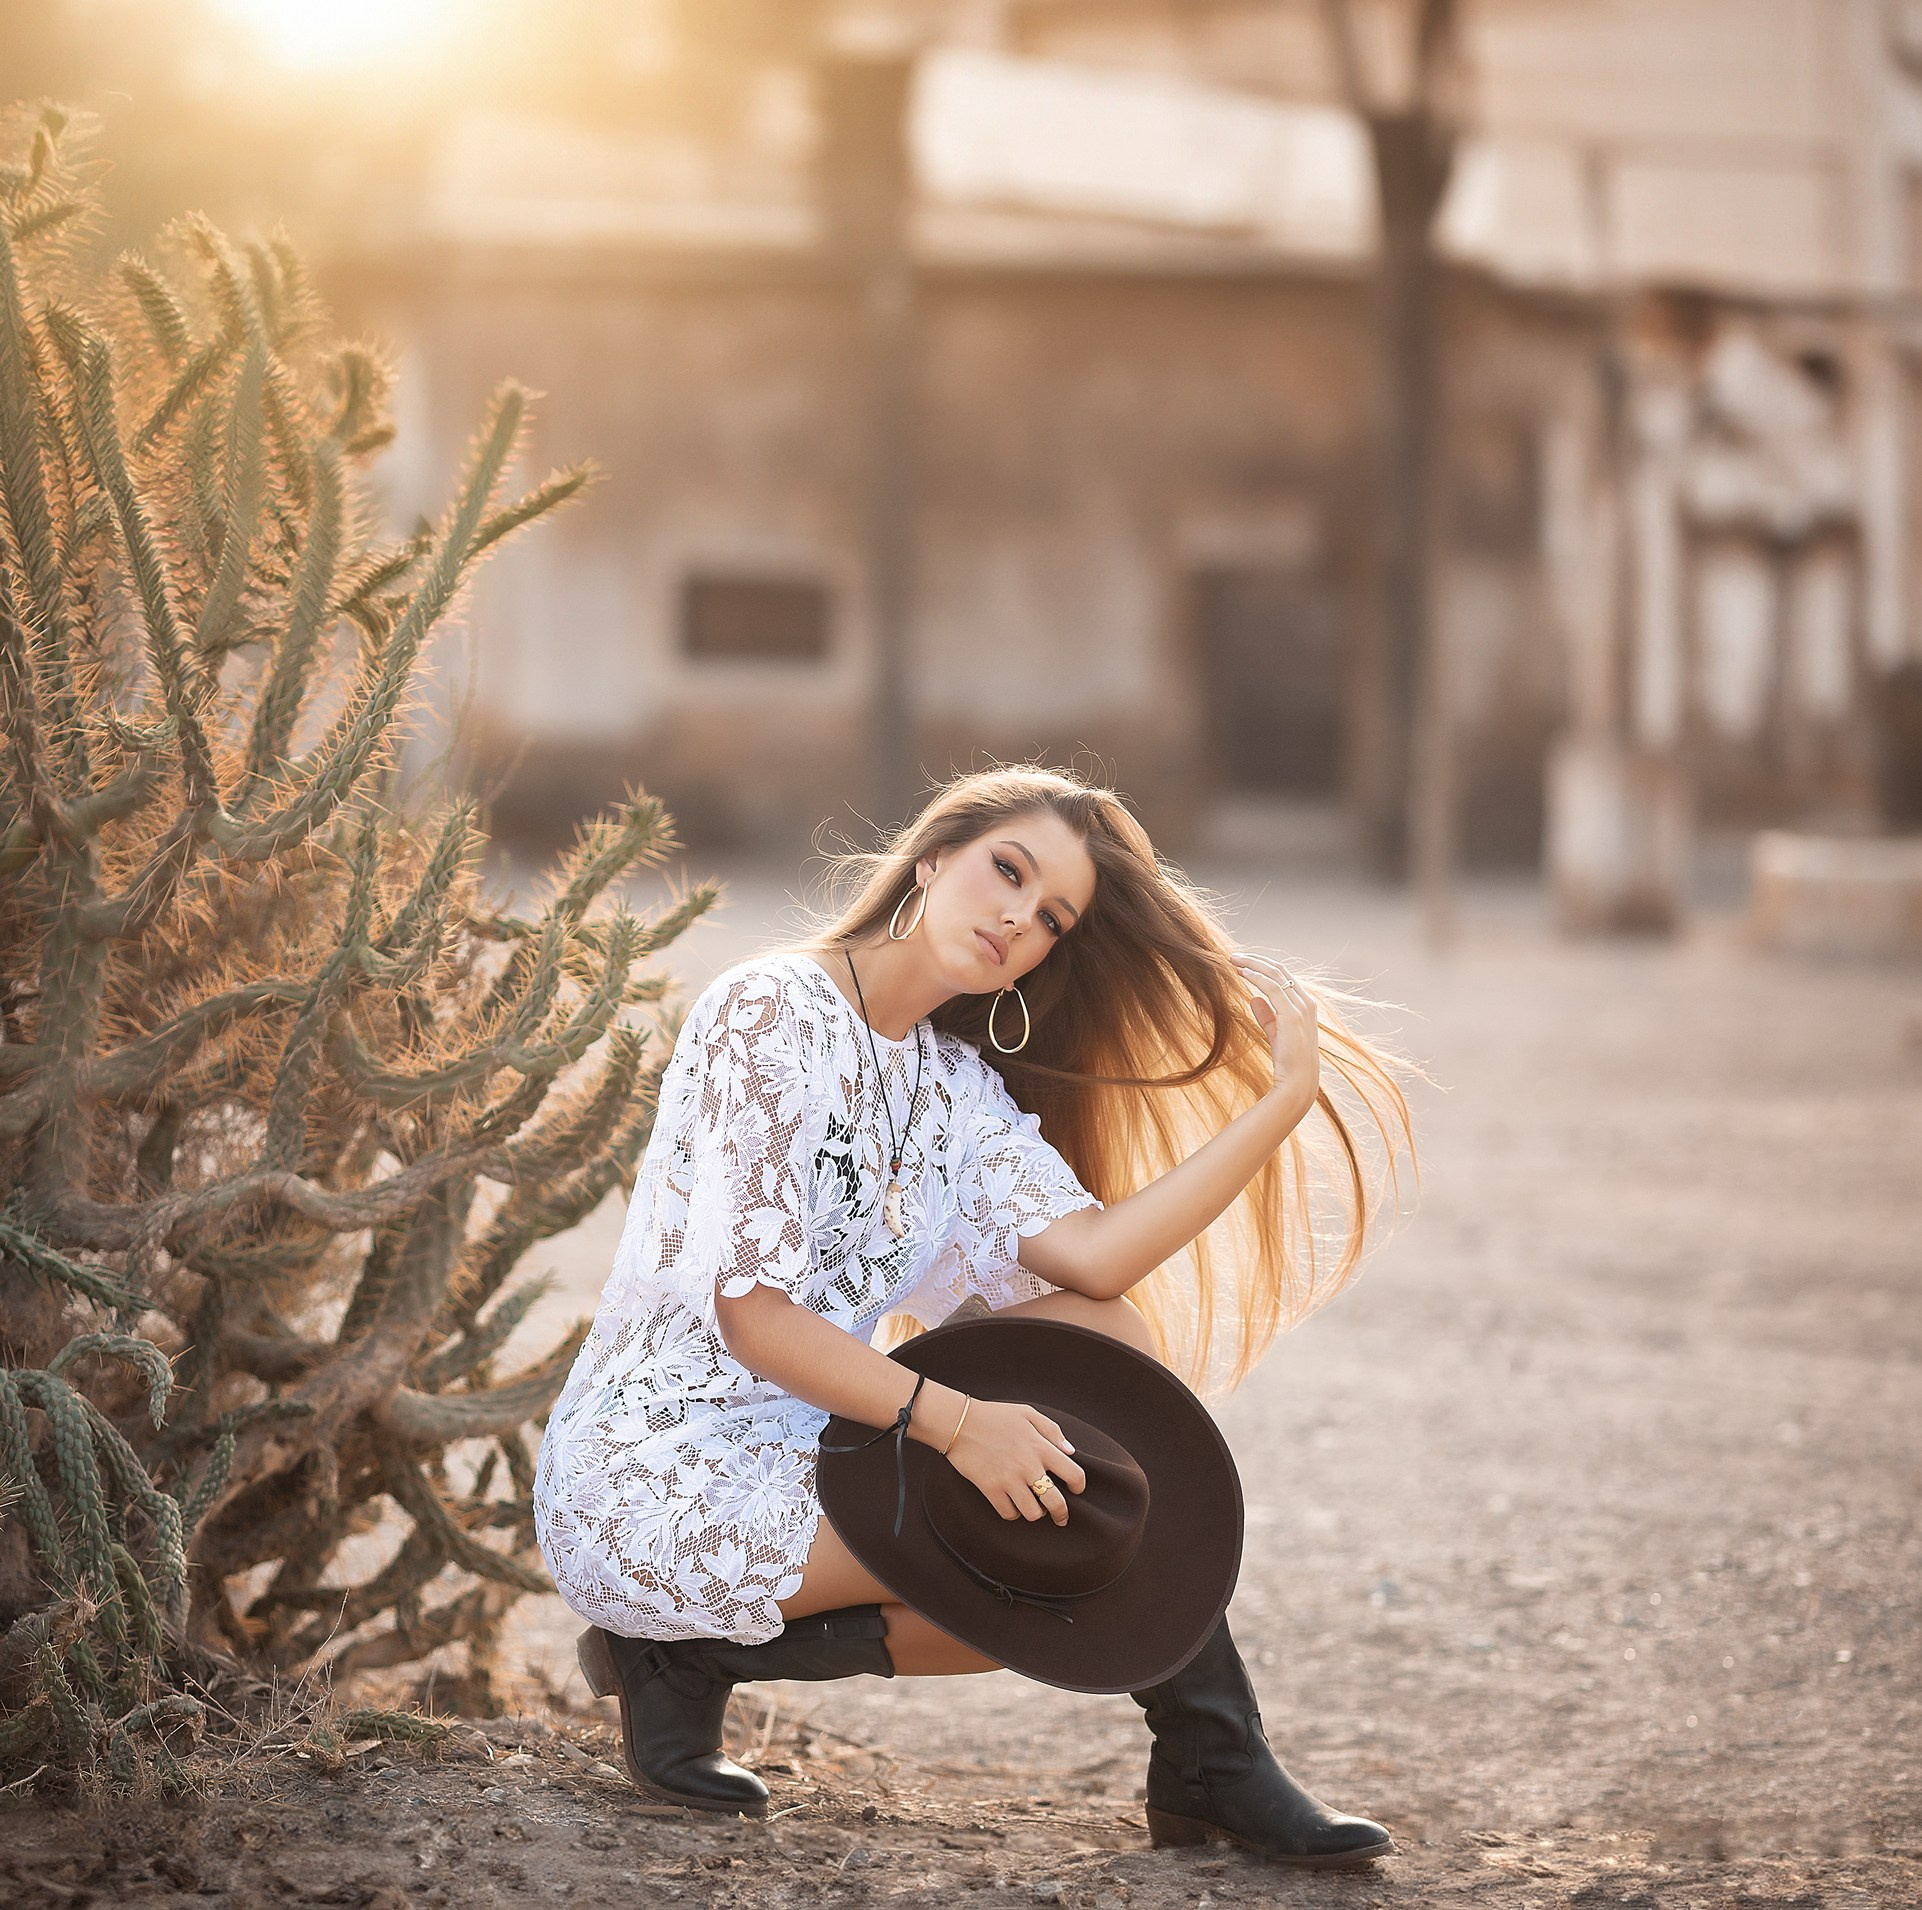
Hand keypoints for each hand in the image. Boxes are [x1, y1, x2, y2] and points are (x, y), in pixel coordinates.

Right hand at [946, 1399, 1086, 1524]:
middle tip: (1061, 1517)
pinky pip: (1009, 1513)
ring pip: (1033, 1513)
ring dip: (1035, 1513)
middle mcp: (1028, 1466)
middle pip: (1055, 1502)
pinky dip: (1013, 1513)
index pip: (1073, 1474)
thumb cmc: (994, 1416)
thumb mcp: (1027, 1413)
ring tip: (1033, 1507)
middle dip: (1062, 1514)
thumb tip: (1070, 1451)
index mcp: (1041, 1447)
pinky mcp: (990, 1489)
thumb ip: (1052, 1430)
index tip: (1076, 1490)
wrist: (959, 1422)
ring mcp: (1009, 1480)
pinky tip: (1012, 1504)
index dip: (1079, 1486)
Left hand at [1233, 952, 1320, 1110]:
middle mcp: (1307, 1002)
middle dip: (1256, 960)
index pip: (1284, 976)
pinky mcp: (1292, 1015)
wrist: (1298, 1082)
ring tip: (1233, 960)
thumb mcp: (1276, 1033)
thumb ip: (1267, 1015)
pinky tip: (1243, 973)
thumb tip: (1253, 999)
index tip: (1242, 964)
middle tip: (1233, 956)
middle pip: (1280, 970)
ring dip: (1253, 964)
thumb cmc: (1288, 1060)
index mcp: (1306, 1004)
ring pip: (1276, 974)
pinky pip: (1273, 988)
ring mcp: (1302, 1008)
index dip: (1262, 967)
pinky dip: (1257, 977)